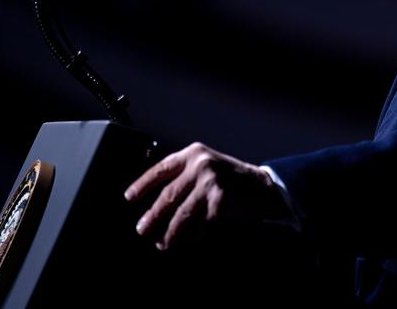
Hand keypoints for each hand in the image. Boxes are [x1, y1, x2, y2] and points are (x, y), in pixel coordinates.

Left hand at [124, 142, 286, 250]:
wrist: (267, 188)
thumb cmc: (236, 181)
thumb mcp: (210, 167)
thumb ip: (187, 175)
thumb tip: (158, 200)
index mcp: (195, 153)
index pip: (161, 168)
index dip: (143, 183)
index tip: (129, 197)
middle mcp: (201, 164)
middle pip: (167, 194)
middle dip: (152, 215)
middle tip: (142, 229)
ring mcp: (210, 182)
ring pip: (181, 213)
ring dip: (169, 232)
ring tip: (162, 243)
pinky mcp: (219, 201)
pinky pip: (198, 224)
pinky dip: (191, 236)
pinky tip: (187, 242)